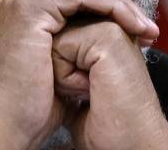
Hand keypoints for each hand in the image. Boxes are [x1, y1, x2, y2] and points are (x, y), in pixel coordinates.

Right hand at [0, 0, 159, 148]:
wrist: (6, 126)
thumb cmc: (30, 111)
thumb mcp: (60, 75)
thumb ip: (76, 54)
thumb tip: (104, 48)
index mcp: (25, 17)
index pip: (75, 0)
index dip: (109, 12)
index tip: (140, 34)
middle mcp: (20, 5)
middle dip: (120, 7)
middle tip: (149, 30)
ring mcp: (22, 4)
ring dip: (121, 6)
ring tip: (146, 29)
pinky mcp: (30, 10)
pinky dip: (110, 7)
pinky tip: (130, 25)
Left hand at [52, 20, 167, 149]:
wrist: (130, 142)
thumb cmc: (107, 124)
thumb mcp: (76, 86)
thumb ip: (64, 62)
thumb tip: (37, 56)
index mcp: (105, 38)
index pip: (57, 37)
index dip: (59, 69)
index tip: (90, 90)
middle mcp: (109, 28)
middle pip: (53, 35)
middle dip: (61, 68)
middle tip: (92, 90)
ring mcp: (110, 29)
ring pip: (54, 40)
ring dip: (63, 74)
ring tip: (92, 90)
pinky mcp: (106, 36)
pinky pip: (60, 47)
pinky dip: (67, 76)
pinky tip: (91, 88)